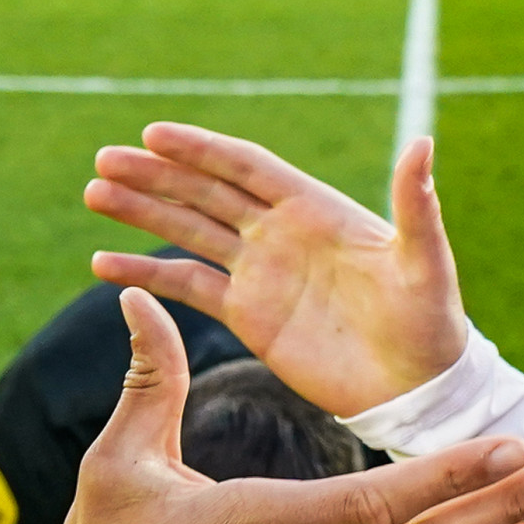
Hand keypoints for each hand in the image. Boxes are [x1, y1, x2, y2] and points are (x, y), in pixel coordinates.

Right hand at [86, 128, 470, 416]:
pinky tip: (104, 264)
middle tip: (104, 159)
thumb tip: (423, 142)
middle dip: (155, 175)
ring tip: (93, 194)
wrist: (418, 388)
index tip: (154, 134)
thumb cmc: (430, 321)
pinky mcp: (249, 315)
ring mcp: (261, 273)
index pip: (246, 167)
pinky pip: (188, 286)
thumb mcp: (426, 262)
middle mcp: (280, 232)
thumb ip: (415, 205)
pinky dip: (146, 274)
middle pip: (205, 192)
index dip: (201, 149)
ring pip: (188, 231)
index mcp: (315, 209)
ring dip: (142, 213)